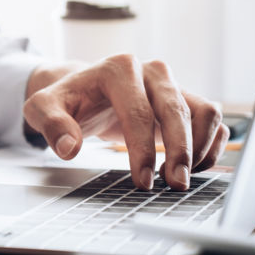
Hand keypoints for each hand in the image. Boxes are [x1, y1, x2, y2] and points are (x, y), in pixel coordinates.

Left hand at [23, 55, 228, 190]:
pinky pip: (211, 118)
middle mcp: (150, 71)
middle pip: (176, 111)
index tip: (142, 180)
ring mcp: (172, 84)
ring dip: (200, 148)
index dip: (143, 149)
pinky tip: (194, 167)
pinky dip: (210, 143)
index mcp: (117, 69)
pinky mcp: (185, 98)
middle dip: (180, 151)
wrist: (83, 90)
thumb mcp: (42, 109)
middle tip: (174, 185)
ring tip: (182, 177)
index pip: (138, 112)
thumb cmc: (66, 100)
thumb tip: (68, 148)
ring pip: (204, 112)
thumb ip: (50, 125)